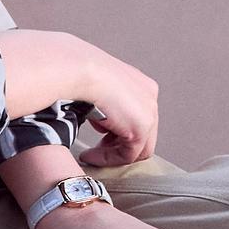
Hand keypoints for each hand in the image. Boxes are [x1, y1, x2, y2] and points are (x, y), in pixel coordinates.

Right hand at [0, 29, 159, 166]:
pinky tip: (88, 155)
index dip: (118, 131)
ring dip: (111, 154)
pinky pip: (127, 156)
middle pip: (141, 134)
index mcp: (142, 84)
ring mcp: (149, 113)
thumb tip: (100, 117)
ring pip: (136, 149)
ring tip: (89, 154)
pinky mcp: (141, 129)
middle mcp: (150, 97)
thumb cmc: (80, 73)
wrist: (79, 70)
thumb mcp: (98, 86)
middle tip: (95, 150)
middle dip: (116, 144)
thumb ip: (106, 101)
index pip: (137, 117)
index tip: (99, 138)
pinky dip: (107, 159)